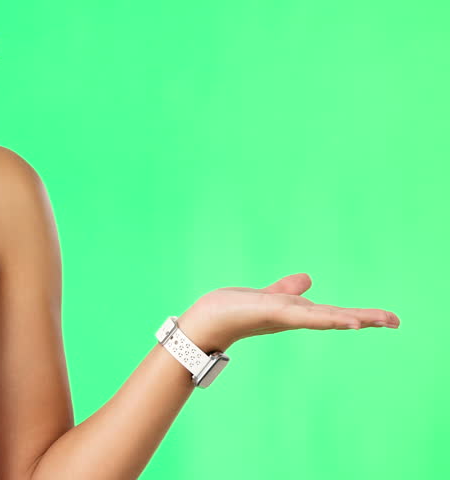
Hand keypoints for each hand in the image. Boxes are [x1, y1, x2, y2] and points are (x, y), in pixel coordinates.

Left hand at [179, 272, 400, 351]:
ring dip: (349, 318)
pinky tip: (343, 321)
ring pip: (322, 317)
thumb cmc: (232, 311)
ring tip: (374, 321)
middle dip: (365, 318)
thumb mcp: (266, 295)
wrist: (205, 322)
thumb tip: (308, 279)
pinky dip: (324, 317)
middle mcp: (292, 317)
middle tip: (396, 321)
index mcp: (295, 312)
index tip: (388, 318)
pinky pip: (301, 315)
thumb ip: (286, 289)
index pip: (332, 313)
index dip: (359, 315)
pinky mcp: (270, 312)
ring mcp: (283, 316)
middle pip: (334, 317)